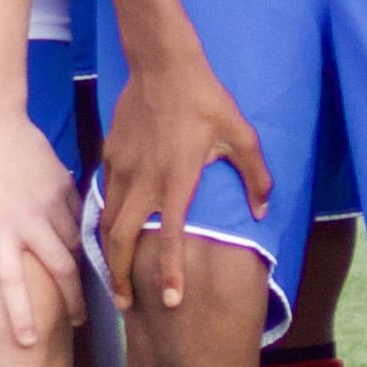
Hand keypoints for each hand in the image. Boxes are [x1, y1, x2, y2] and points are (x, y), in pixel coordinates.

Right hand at [94, 43, 264, 315]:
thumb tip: (263, 211)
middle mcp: (144, 181)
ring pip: (106, 222)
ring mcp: (122, 168)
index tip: (171, 301)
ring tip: (113, 278)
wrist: (162, 63)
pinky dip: (104, 220)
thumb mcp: (241, 135)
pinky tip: (111, 233)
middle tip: (125, 304)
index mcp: (176, 181)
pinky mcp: (110, 155)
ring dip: (107, 254)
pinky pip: (104, 196)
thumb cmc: (206, 99)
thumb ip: (256, 176)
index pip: (171, 238)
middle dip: (119, 277)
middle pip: (121, 241)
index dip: (170, 272)